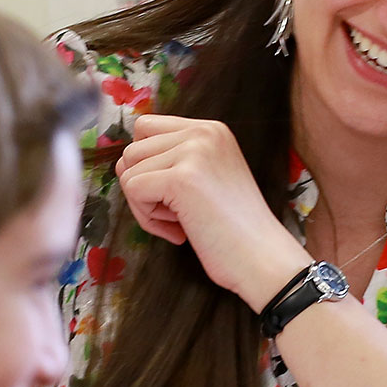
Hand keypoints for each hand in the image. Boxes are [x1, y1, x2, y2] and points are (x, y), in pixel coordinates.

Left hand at [117, 114, 309, 308]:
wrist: (262, 259)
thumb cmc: (234, 230)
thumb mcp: (208, 177)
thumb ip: (175, 160)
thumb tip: (124, 163)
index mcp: (211, 129)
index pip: (146, 127)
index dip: (147, 165)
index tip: (174, 195)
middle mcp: (203, 132)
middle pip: (132, 149)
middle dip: (143, 187)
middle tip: (175, 214)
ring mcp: (193, 152)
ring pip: (128, 170)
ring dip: (144, 205)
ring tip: (179, 222)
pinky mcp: (181, 178)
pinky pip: (133, 190)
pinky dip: (147, 219)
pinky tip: (179, 230)